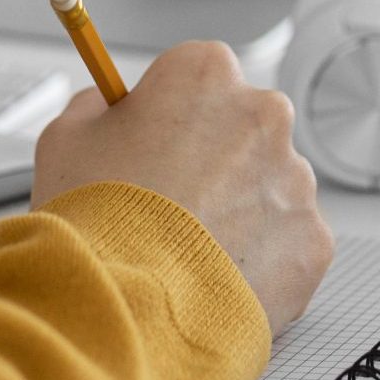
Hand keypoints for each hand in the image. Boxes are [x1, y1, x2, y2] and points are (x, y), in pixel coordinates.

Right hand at [32, 41, 332, 334]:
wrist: (130, 304)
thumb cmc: (98, 219)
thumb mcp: (66, 138)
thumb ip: (96, 107)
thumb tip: (106, 105)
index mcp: (205, 74)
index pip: (197, 76)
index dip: (170, 113)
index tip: (154, 141)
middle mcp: (263, 114)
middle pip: (241, 127)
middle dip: (213, 159)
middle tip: (169, 202)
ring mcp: (295, 178)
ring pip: (268, 185)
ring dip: (238, 209)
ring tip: (186, 249)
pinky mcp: (313, 237)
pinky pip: (287, 241)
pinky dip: (260, 258)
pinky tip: (213, 274)